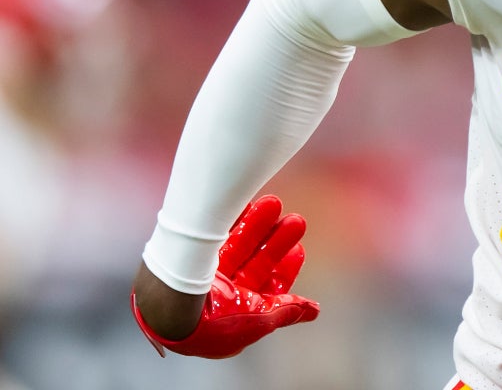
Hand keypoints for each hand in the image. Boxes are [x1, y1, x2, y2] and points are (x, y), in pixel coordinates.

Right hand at [132, 195, 319, 357]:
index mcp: (234, 315)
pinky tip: (246, 203)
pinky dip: (230, 220)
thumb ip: (286, 311)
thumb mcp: (259, 318)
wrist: (168, 305)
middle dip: (275, 241)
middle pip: (253, 264)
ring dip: (256, 225)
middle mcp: (219, 297)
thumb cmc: (214, 320)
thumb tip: (314, 311)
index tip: (298, 250)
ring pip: (236, 246)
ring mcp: (203, 278)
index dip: (283, 269)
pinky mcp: (188, 259)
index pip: (265, 290)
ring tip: (273, 202)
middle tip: (295, 219)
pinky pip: (214, 236)